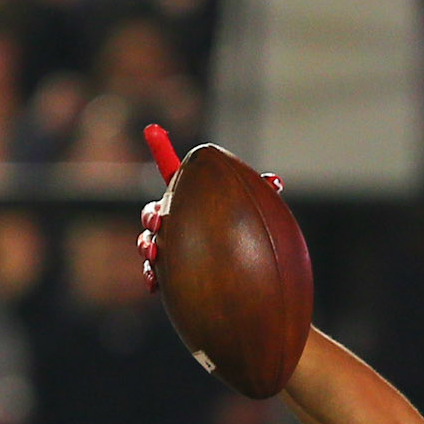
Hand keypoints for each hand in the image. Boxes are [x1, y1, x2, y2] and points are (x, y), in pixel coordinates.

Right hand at [137, 124, 283, 294]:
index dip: (163, 150)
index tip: (152, 128)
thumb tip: (276, 182)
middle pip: (154, 212)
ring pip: (149, 242)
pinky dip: (152, 276)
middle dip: (151, 215)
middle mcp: (179, 223)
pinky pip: (155, 274)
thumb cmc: (251, 250)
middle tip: (157, 223)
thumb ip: (261, 197)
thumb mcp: (256, 220)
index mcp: (193, 201)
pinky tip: (155, 284)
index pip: (176, 175)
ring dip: (147, 244)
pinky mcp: (171, 277)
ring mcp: (173, 249)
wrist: (247, 295)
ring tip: (154, 252)